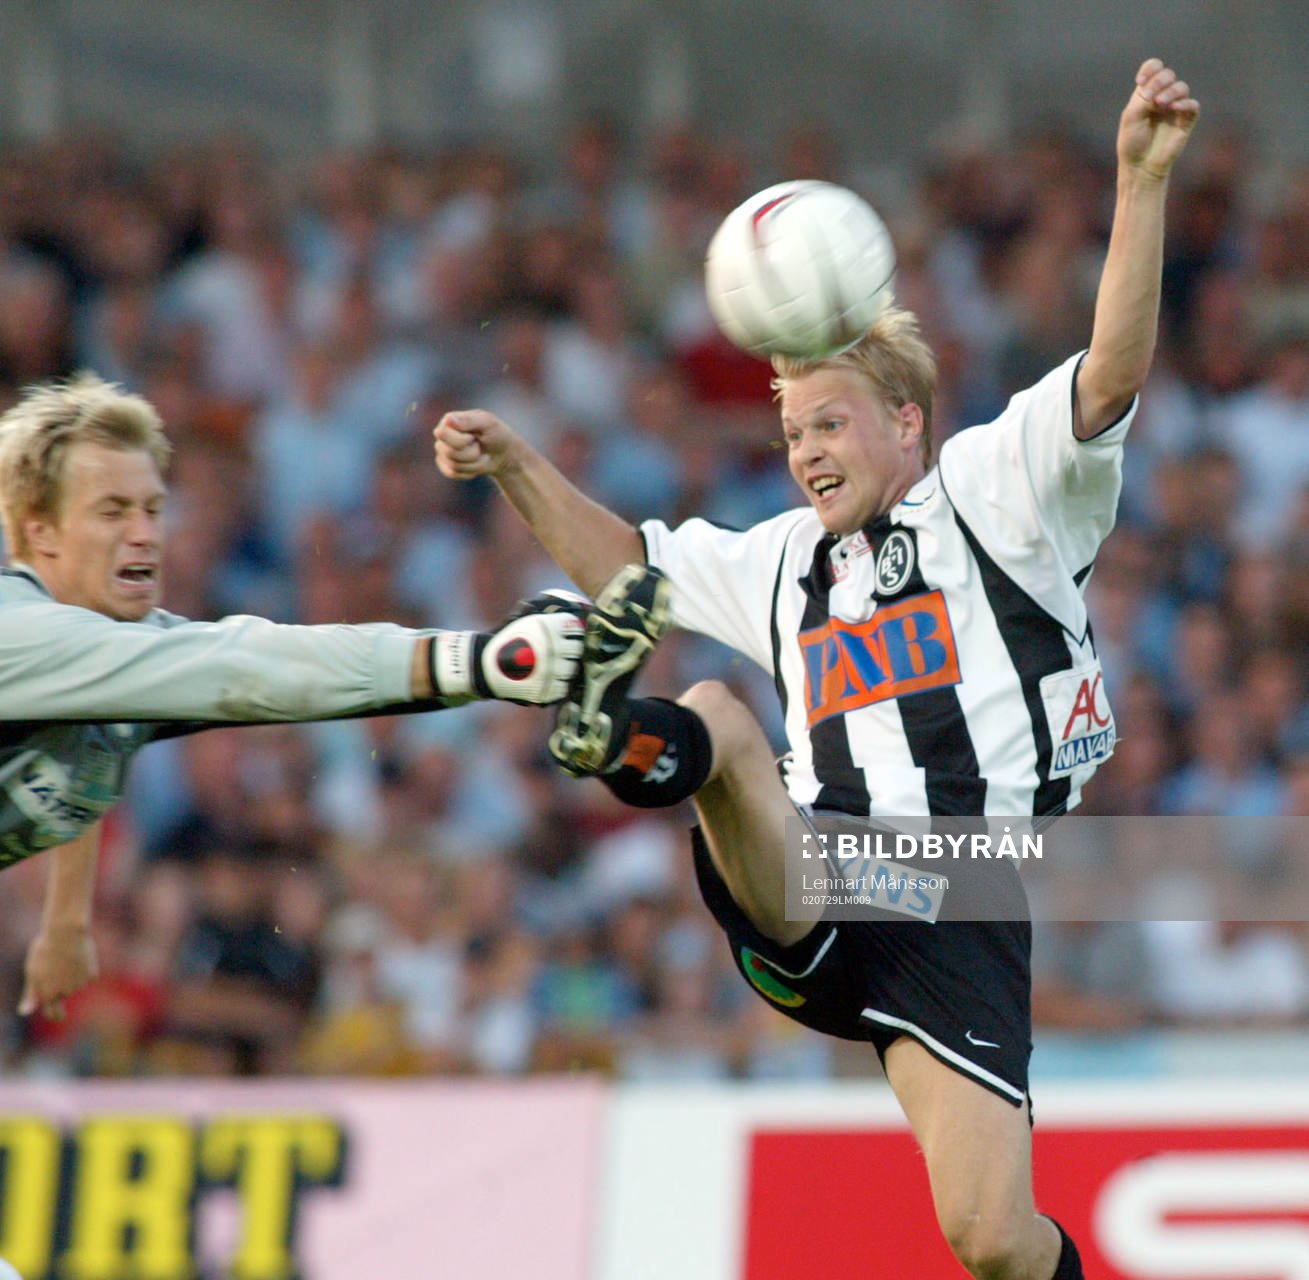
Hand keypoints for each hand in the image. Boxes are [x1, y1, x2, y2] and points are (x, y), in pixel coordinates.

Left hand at [19, 923, 97, 1019]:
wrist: (66, 933)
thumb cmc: (44, 951)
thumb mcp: (33, 972)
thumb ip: (31, 994)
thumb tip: (25, 1012)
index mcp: (47, 994)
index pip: (53, 1014)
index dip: (54, 1014)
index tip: (56, 1013)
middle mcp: (65, 992)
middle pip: (64, 998)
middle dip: (63, 996)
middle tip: (60, 980)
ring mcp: (79, 984)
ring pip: (75, 984)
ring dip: (71, 976)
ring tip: (64, 958)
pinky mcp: (92, 975)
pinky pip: (87, 976)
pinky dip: (84, 969)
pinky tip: (79, 956)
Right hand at [431, 595, 586, 704]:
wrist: (484, 666)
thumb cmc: (506, 639)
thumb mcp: (525, 619)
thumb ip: (547, 614)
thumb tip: (570, 606)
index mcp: (548, 627)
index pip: (576, 628)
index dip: (575, 631)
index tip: (573, 634)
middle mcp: (551, 648)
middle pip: (577, 649)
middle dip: (572, 649)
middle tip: (564, 651)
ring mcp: (549, 672)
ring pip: (572, 670)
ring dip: (566, 667)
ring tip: (554, 665)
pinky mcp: (545, 691)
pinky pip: (563, 689)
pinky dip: (558, 684)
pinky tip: (549, 678)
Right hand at [434, 410, 518, 480]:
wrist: (503, 454)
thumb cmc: (497, 434)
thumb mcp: (488, 423)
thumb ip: (469, 420)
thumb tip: (448, 420)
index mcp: (449, 420)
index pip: (442, 434)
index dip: (461, 440)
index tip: (474, 437)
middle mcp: (442, 434)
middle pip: (449, 452)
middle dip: (471, 453)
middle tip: (479, 446)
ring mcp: (442, 450)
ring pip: (453, 465)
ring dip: (473, 462)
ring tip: (479, 454)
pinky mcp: (445, 465)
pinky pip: (452, 473)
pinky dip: (469, 471)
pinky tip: (475, 463)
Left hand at [1119, 58, 1199, 179]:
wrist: (1140, 166)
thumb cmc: (1132, 143)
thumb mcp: (1132, 117)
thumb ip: (1144, 99)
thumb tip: (1160, 90)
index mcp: (1145, 94)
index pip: (1154, 68)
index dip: (1151, 69)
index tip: (1140, 81)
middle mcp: (1161, 97)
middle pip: (1167, 75)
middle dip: (1158, 81)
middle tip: (1149, 98)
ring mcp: (1175, 108)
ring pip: (1181, 87)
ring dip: (1170, 92)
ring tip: (1160, 104)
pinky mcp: (1186, 120)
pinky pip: (1192, 105)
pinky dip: (1184, 103)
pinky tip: (1174, 108)